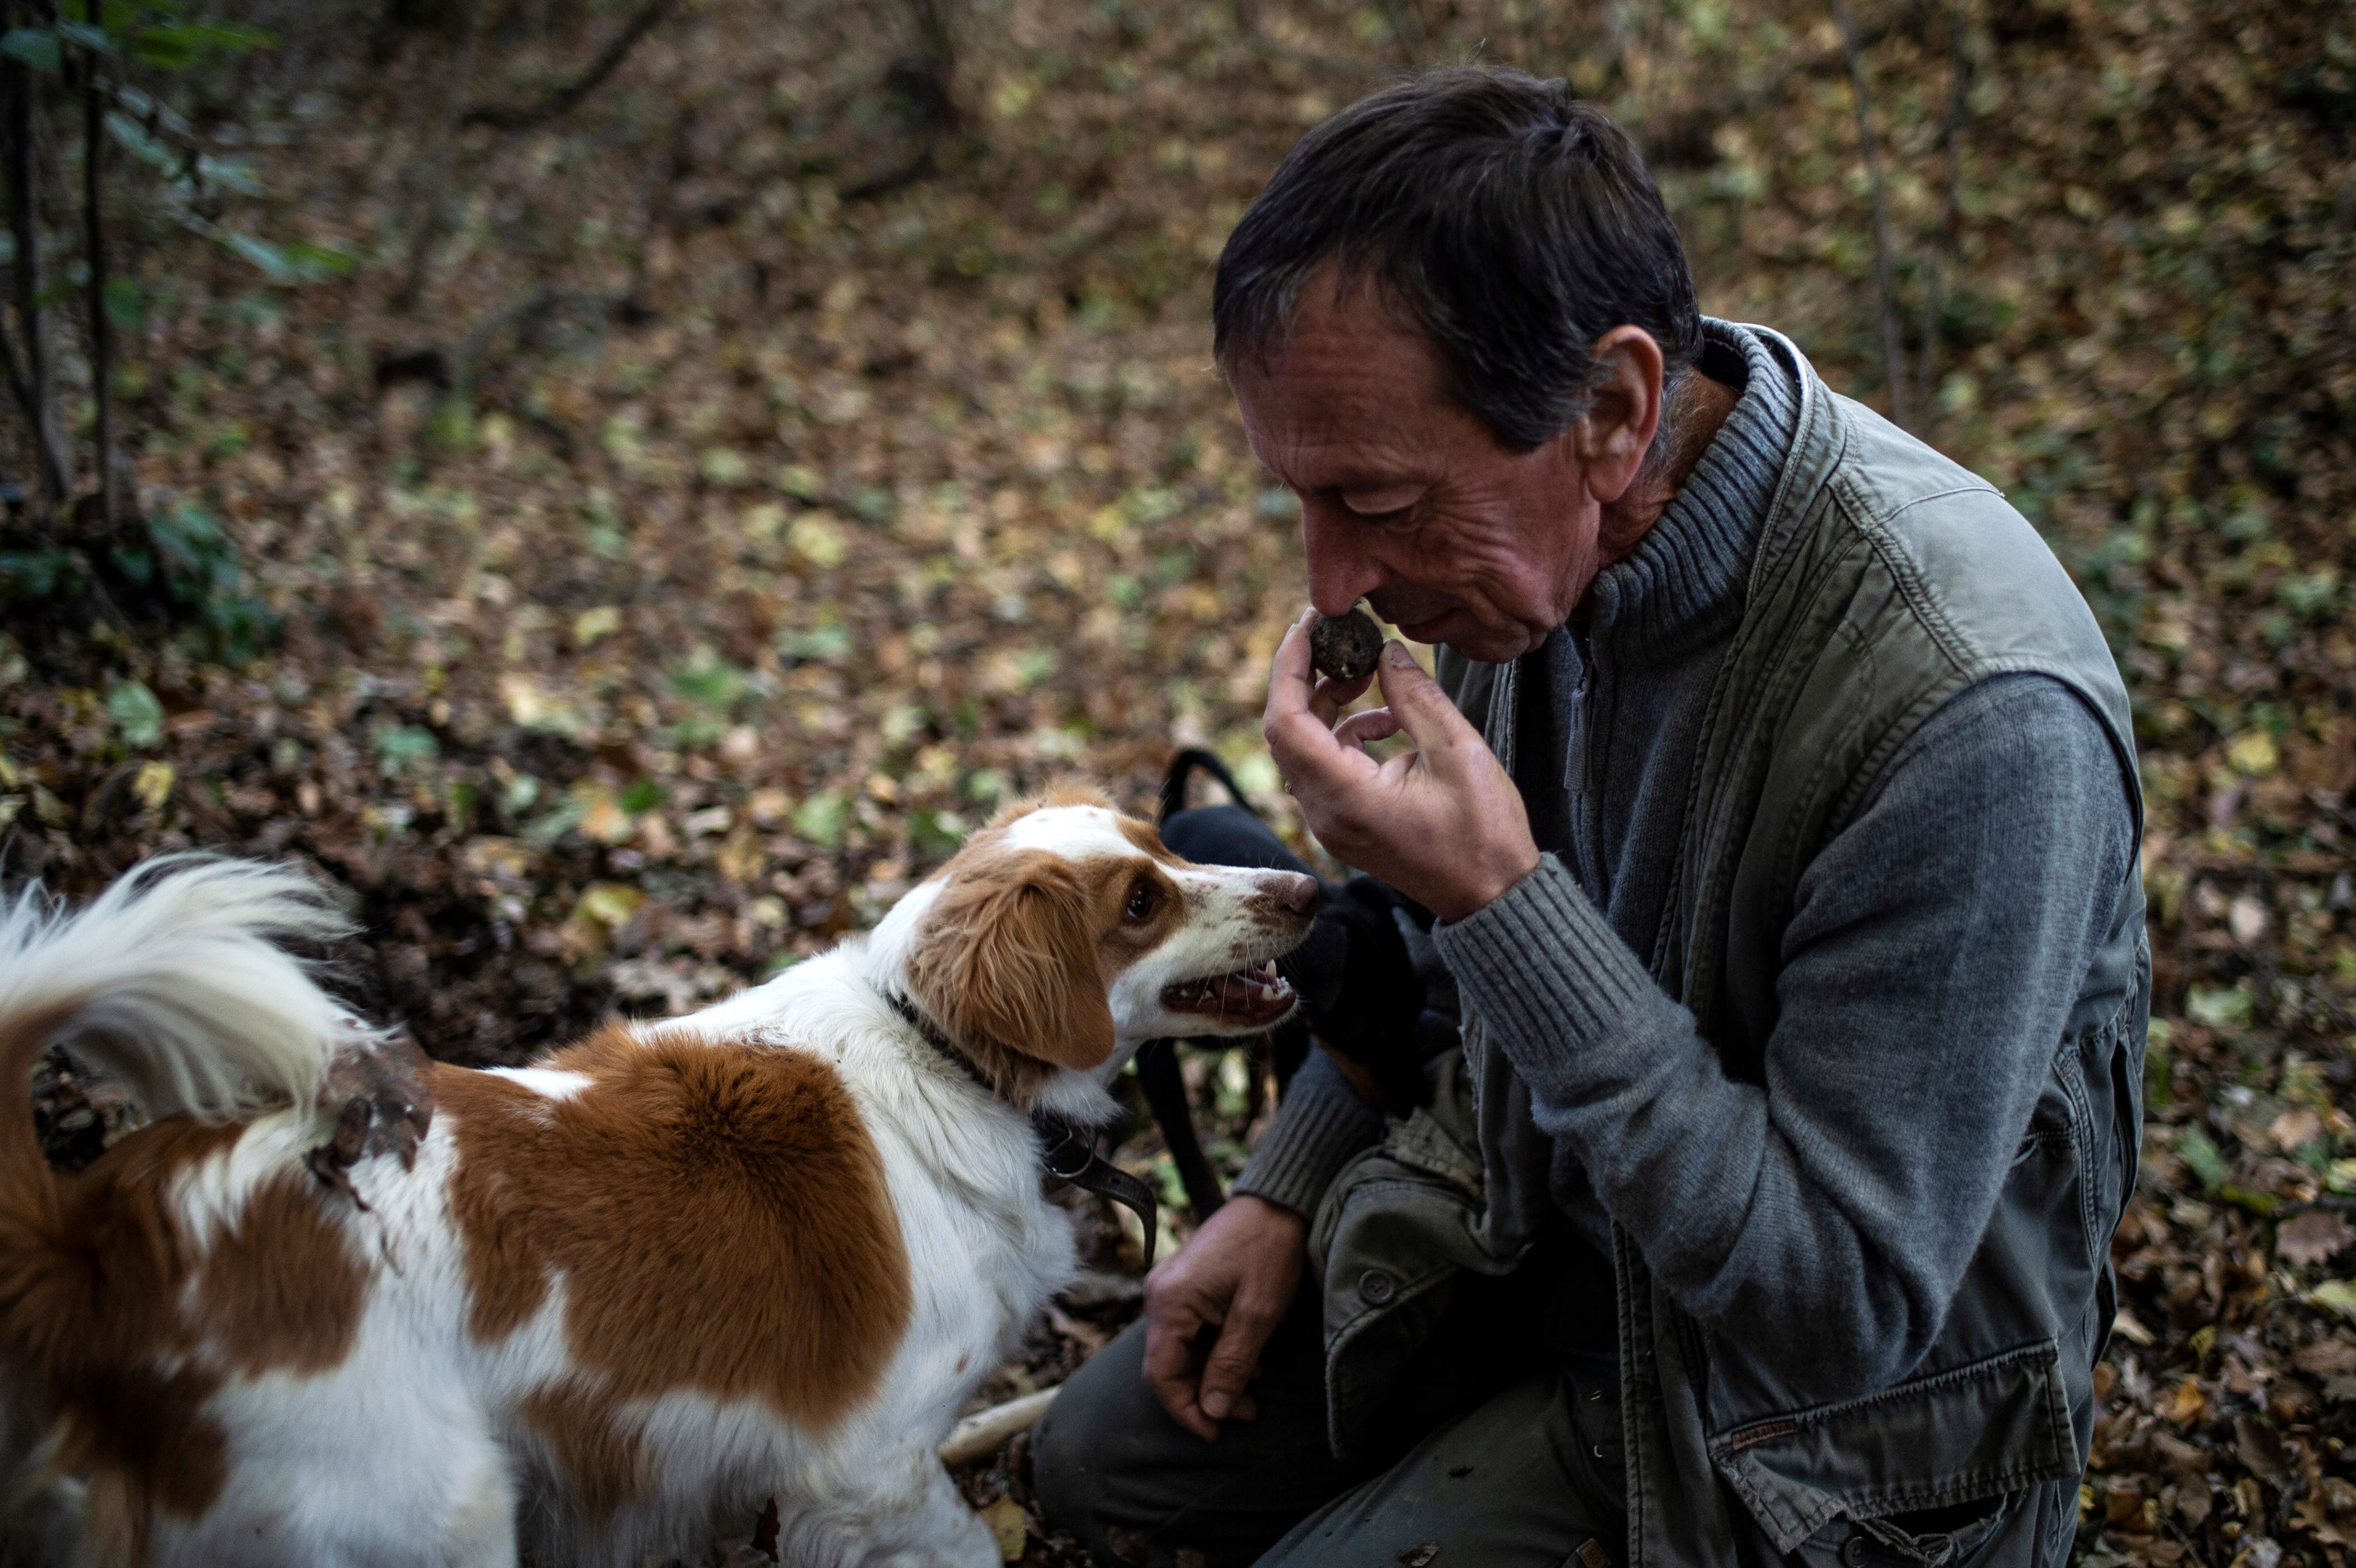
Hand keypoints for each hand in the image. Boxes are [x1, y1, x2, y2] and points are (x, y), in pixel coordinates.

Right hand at [1140, 1194, 1305, 1440]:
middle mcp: (1160, 1295)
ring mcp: (1169, 1289)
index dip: (1185, 1410)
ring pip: (1181, 1350)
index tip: (1216, 1433)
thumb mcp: (1258, 1313)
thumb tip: (1214, 1410)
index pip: (1161, 1374)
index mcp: (1170, 1301)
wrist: (1277, 1202)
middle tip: (1248, 1411)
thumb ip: (1233, 1363)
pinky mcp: (1184, 1286)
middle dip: (1204, 1395)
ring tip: (1255, 1387)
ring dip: (1213, 1375)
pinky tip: (1248, 1358)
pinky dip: (1214, 1352)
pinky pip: (1190, 1331)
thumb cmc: (1269, 1250)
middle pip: (1168, 1365)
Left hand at [1263, 611, 1538, 921]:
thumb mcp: (1457, 752)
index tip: (1309, 626)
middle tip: (1339, 641)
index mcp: (1345, 797)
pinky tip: (1387, 722)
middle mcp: (1325, 813)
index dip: (1289, 667)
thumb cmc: (1484, 833)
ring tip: (1368, 677)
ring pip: (1305, 748)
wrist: (1494, 897)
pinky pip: (1326, 767)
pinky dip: (1346, 735)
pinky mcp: (1346, 823)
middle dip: (1307, 679)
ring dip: (1328, 706)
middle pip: (1287, 732)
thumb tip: (1384, 651)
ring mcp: (1332, 822)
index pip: (1286, 722)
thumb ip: (1415, 697)